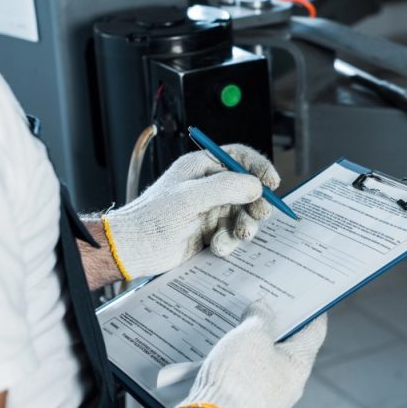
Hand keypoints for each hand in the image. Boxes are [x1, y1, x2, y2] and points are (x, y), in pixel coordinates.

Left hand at [105, 145, 279, 278]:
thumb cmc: (153, 217)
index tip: (272, 183)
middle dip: (255, 203)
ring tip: (237, 235)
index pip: (239, 158)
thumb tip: (255, 186)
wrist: (134, 248)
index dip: (258, 168)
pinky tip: (217, 247)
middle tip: (259, 215)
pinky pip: (232, 234)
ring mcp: (209, 210)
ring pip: (242, 214)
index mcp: (201, 167)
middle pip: (247, 189)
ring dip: (244, 226)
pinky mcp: (209, 232)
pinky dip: (230, 242)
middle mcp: (208, 186)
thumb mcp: (190, 196)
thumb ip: (225, 188)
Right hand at [177, 300, 326, 407]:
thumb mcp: (251, 335)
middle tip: (264, 304)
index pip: (315, 331)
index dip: (312, 311)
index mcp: (299, 366)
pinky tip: (223, 356)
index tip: (309, 297)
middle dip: (277, 326)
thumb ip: (260, 317)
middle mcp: (289, 387)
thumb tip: (262, 309)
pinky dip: (239, 366)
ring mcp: (268, 402)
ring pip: (265, 365)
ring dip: (254, 347)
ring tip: (237, 326)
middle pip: (289, 348)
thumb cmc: (238, 380)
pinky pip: (247, 381)